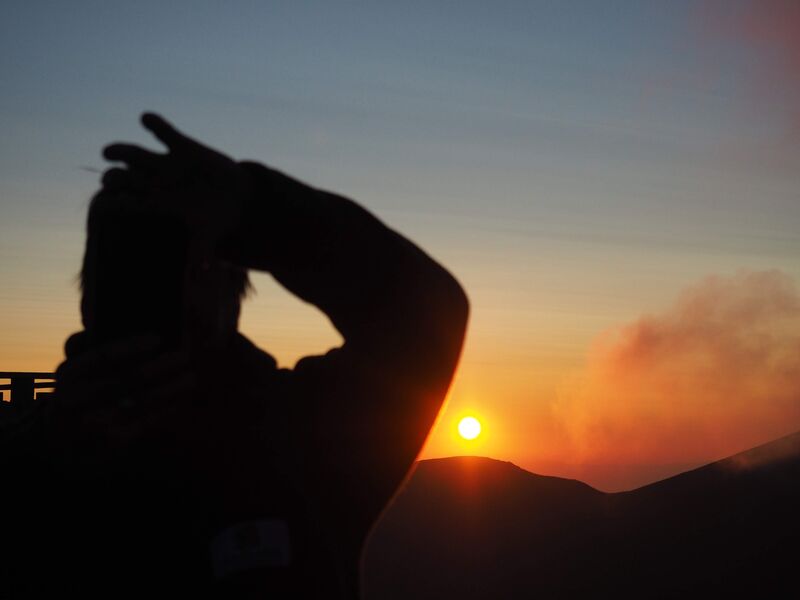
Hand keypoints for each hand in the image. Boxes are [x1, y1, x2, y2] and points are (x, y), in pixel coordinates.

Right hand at [50, 332, 198, 472]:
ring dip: (170, 389)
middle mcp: (74, 399)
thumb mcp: (83, 369)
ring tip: (192, 377)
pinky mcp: (107, 444)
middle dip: (160, 367)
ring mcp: (89, 425)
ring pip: (139, 403)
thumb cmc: (84, 391)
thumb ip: (105, 351)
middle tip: (186, 355)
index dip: (131, 346)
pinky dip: (165, 410)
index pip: (101, 356)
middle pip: (125, 380)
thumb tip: (149, 332)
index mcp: (68, 374)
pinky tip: (181, 399)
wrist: (63, 438)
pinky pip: (143, 425)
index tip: (159, 338)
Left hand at [100, 113, 250, 248]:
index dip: (116, 203)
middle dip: (112, 178)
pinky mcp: (183, 146)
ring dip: (120, 151)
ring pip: (133, 154)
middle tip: (108, 181)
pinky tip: (146, 120)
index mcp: (156, 204)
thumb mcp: (210, 235)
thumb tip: (203, 271)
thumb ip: (202, 250)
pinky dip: (153, 124)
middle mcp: (156, 182)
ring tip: (108, 152)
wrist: (239, 198)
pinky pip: (163, 132)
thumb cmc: (219, 220)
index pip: (126, 204)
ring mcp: (167, 163)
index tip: (115, 202)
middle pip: (121, 177)